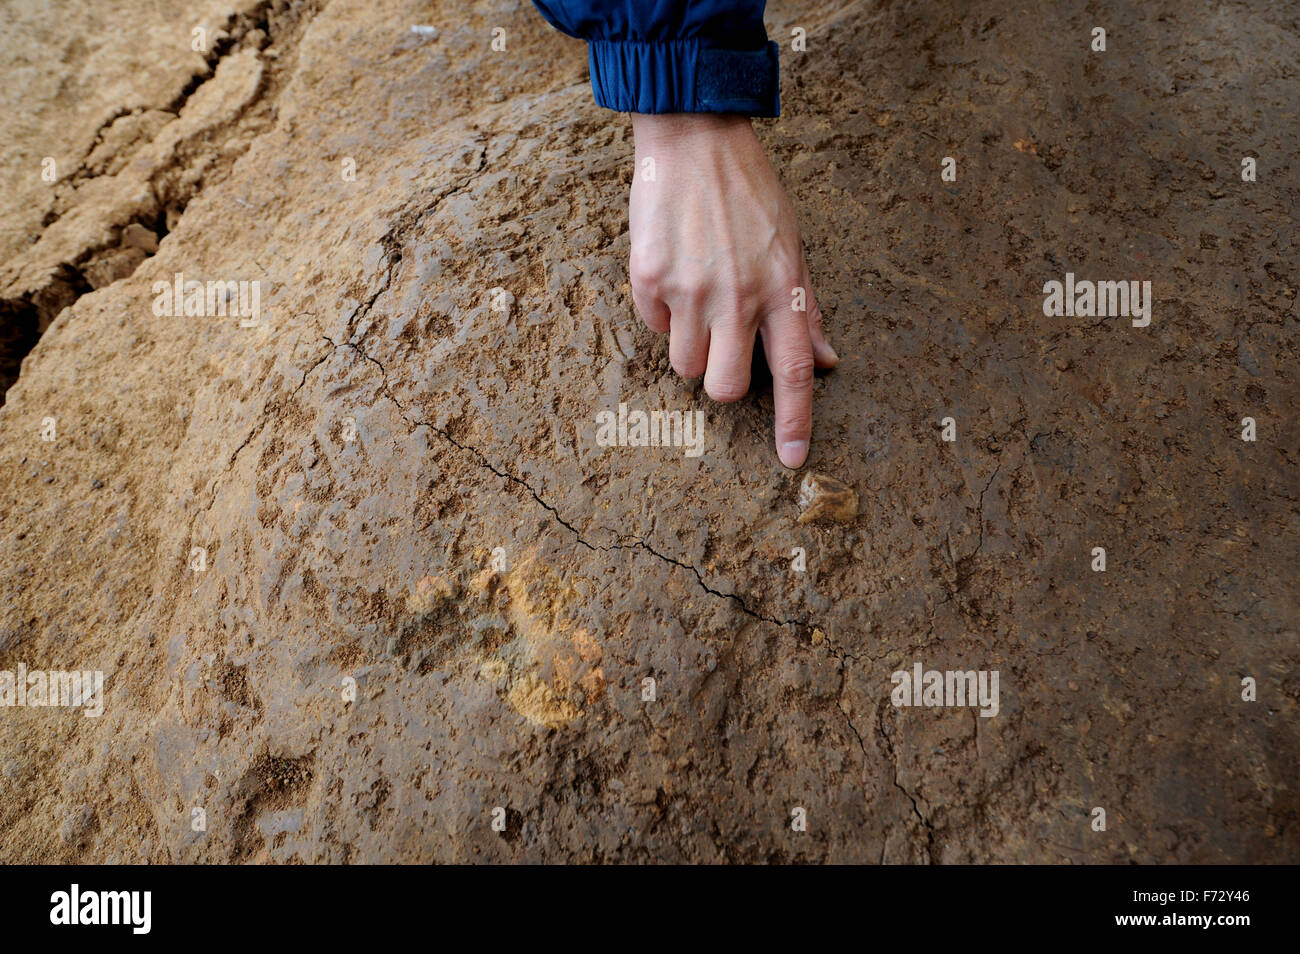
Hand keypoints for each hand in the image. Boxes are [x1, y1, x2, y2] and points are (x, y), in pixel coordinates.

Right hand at [628, 113, 836, 468]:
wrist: (694, 139)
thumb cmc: (750, 192)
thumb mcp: (793, 245)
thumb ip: (807, 307)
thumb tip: (828, 360)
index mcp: (780, 289)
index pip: (792, 373)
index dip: (794, 422)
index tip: (792, 459)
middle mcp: (737, 296)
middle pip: (725, 388)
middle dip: (723, 382)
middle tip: (722, 349)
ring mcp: (690, 289)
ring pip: (685, 365)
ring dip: (690, 345)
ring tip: (696, 297)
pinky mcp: (649, 279)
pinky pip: (654, 326)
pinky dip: (663, 312)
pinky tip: (674, 271)